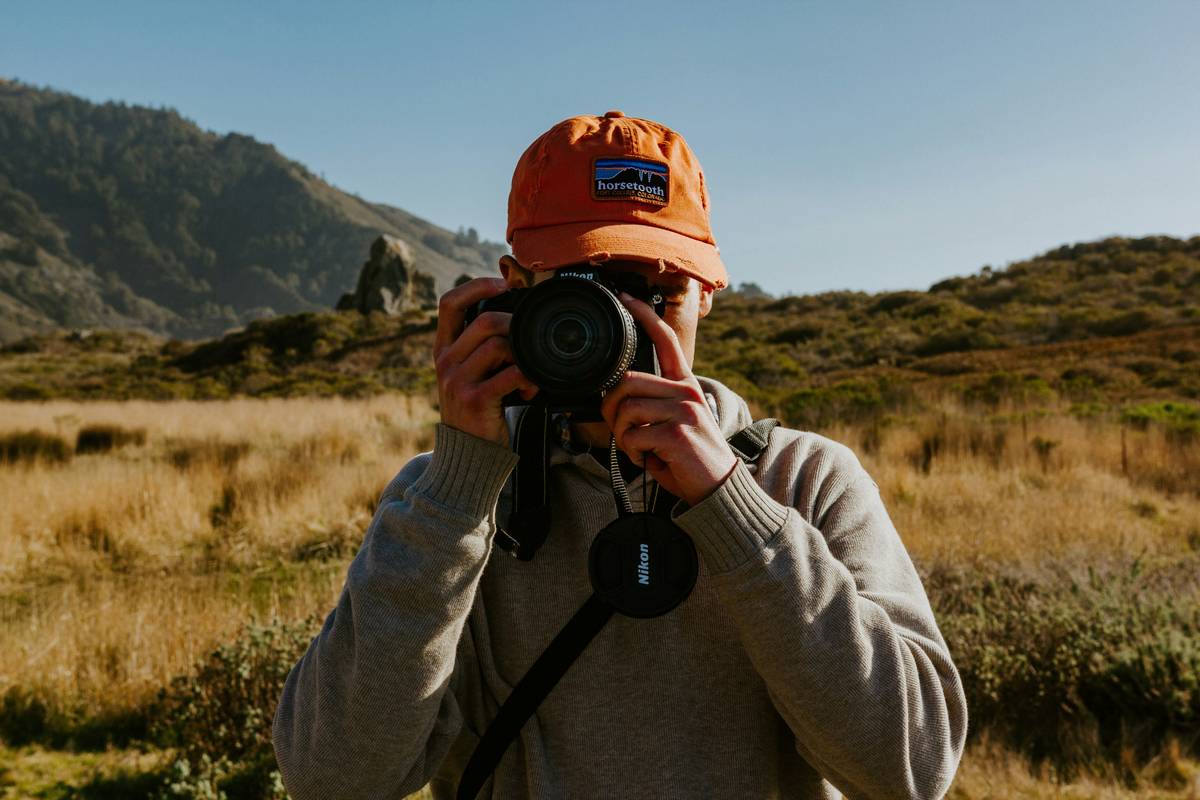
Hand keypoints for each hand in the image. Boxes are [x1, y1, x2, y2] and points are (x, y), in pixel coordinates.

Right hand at [434, 278, 535, 444]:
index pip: (449, 303)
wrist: (466, 455)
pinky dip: (528, 379)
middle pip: (485, 322)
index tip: (503, 284)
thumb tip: (515, 316)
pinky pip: (511, 374)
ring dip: (524, 356)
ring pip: (500, 345)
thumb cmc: (477, 409)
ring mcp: (458, 381)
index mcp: (443, 349)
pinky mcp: (475, 400)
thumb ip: (480, 348)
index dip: (477, 287)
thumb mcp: (467, 374)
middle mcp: (446, 362)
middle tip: (529, 341)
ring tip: (529, 374)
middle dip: (515, 326)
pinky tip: (529, 390)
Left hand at [600, 292, 737, 505]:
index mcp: (686, 385)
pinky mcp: (678, 434)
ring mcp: (684, 412)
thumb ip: (653, 405)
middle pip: (628, 380)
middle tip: (620, 429)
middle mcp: (687, 392)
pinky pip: (634, 436)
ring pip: (627, 409)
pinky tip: (648, 459)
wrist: (719, 490)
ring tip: (639, 448)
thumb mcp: (676, 423)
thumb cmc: (691, 459)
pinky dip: (632, 452)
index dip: (644, 316)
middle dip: (611, 408)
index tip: (626, 299)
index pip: (666, 340)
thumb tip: (617, 399)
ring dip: (622, 435)